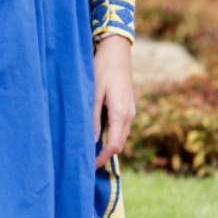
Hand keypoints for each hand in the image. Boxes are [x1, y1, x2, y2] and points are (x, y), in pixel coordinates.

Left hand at [93, 34, 134, 168]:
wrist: (117, 51)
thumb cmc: (102, 69)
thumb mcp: (93, 93)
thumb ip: (92, 118)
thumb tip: (91, 141)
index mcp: (121, 114)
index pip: (113, 146)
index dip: (102, 159)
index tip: (89, 166)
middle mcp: (129, 115)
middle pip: (118, 144)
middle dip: (105, 154)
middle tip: (86, 159)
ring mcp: (131, 111)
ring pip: (120, 136)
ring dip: (108, 144)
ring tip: (90, 148)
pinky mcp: (128, 106)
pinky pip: (121, 126)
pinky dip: (111, 134)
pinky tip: (98, 132)